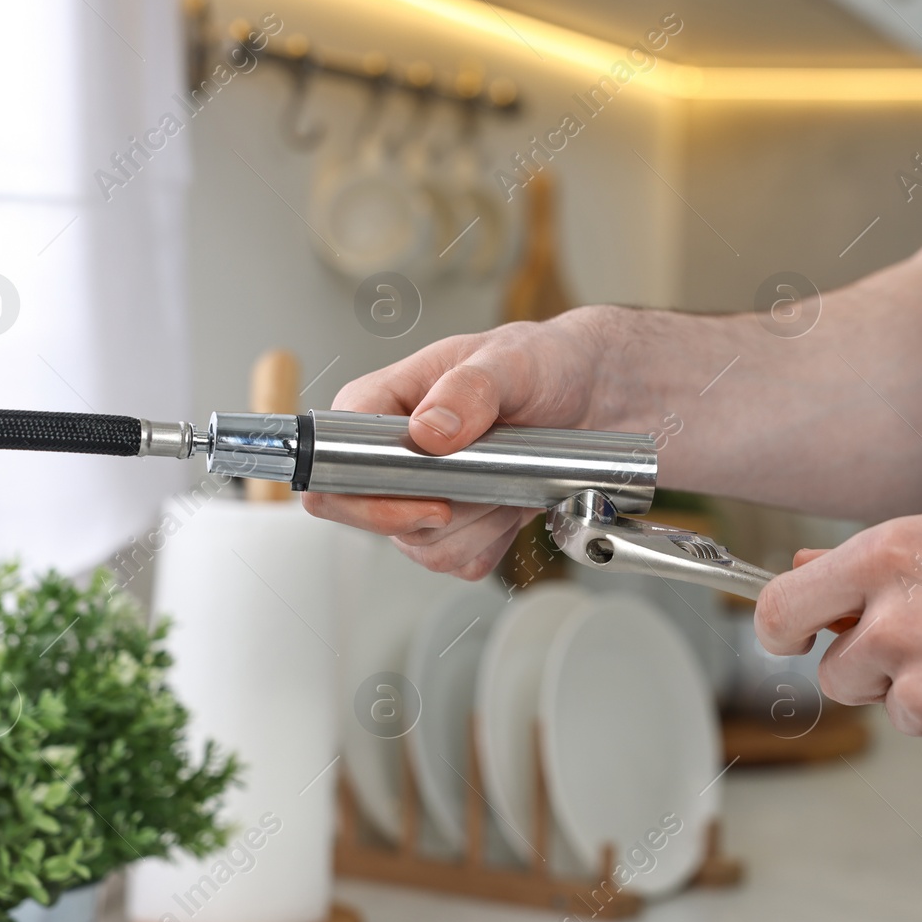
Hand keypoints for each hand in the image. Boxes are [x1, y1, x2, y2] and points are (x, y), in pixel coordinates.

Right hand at [302, 310, 613, 578]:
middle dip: (445, 515)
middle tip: (490, 481)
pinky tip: (514, 502)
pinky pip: (462, 561)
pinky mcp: (457, 525)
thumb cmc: (542, 362)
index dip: (369, 501)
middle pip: (378, 521)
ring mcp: (420, 494)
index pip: (331, 470)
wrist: (591, 393)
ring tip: (510, 479)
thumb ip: (468, 390)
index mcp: (378, 406)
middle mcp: (391, 455)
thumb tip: (427, 432)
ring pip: (425, 548)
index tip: (432, 504)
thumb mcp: (511, 360)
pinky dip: (496, 540)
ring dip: (479, 525)